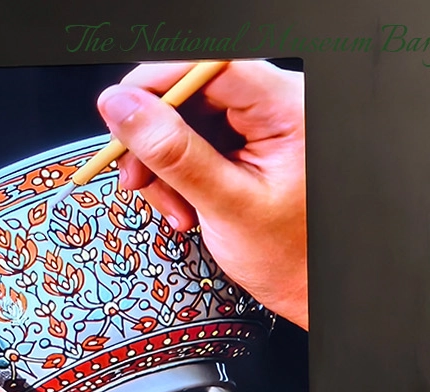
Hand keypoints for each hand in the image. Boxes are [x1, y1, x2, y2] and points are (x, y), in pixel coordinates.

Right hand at [97, 60, 307, 328]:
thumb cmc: (292, 255)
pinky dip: (175, 173)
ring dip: (162, 164)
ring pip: (182, 117)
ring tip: (176, 209)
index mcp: (288, 108)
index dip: (158, 81)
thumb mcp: (225, 206)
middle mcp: (275, 104)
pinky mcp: (243, 140)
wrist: (308, 288)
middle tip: (137, 177)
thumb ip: (173, 154)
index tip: (120, 110)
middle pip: (189, 91)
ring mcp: (259, 122)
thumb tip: (123, 108)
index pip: (210, 65)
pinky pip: (190, 138)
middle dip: (154, 138)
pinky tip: (186, 204)